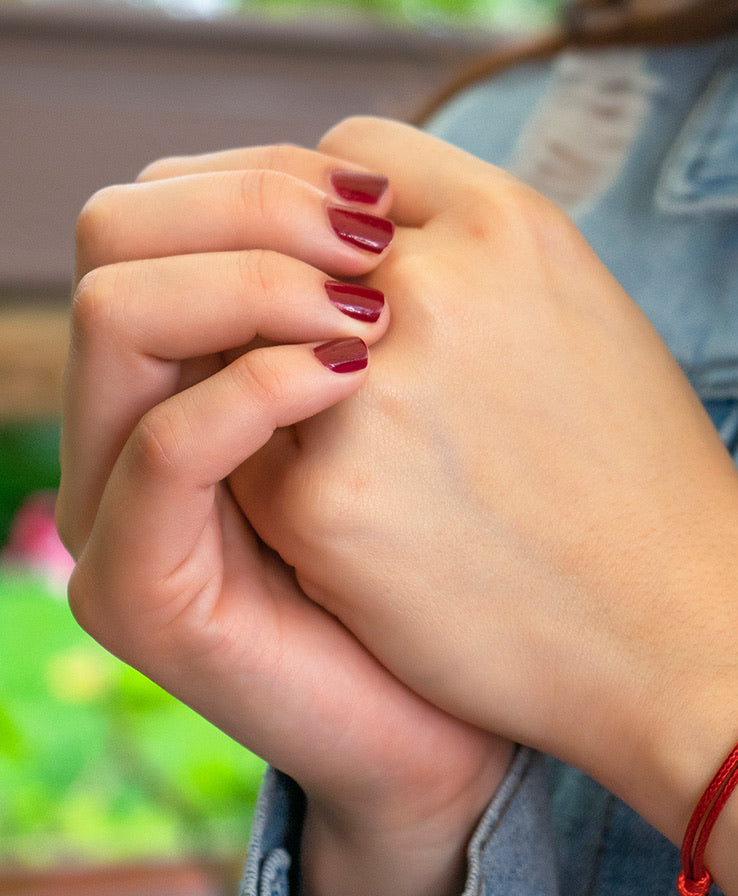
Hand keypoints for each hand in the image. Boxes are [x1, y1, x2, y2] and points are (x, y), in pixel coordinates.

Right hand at [58, 144, 512, 895]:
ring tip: (367, 315)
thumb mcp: (414, 400)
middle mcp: (134, 426)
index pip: (171, 207)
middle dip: (255, 208)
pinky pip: (171, 446)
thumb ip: (363, 301)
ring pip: (123, 313)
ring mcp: (118, 511)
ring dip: (255, 282)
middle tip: (373, 239)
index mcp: (190, 371)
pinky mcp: (140, 590)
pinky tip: (351, 378)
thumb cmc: (461, 555)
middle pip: (126, 233)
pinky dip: (258, 388)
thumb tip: (374, 179)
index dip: (273, 177)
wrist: (452, 717)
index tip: (387, 206)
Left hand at [226, 119, 737, 803]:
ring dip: (276, 386)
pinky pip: (247, 455)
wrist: (676, 632)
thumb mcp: (588, 320)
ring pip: (245, 350)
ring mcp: (365, 395)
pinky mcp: (319, 504)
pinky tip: (363, 524)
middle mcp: (430, 288)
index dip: (330, 204)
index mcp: (506, 227)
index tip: (338, 263)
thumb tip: (368, 240)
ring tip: (360, 455)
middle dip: (289, 291)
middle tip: (314, 357)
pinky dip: (285, 478)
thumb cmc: (645, 482)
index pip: (349, 154)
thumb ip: (475, 260)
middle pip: (278, 244)